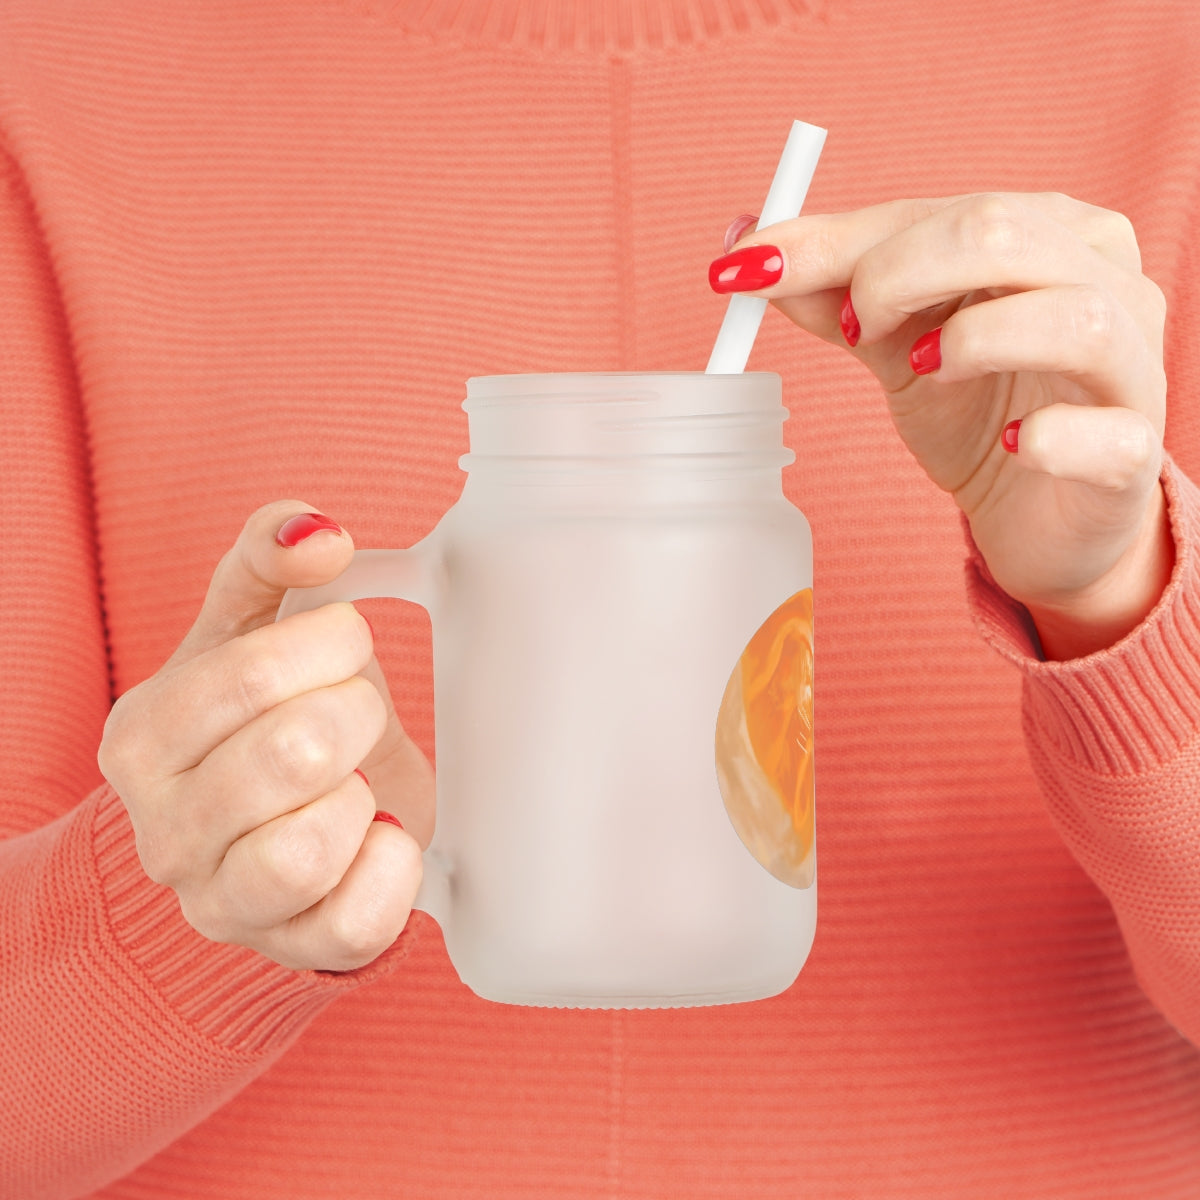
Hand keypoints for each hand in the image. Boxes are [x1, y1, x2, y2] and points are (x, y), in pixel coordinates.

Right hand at [97, 501, 433, 971]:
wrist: (270, 824)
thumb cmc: (261, 718)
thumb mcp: (249, 627)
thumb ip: (268, 559)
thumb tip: (317, 532)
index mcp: (142, 738)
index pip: (252, 674)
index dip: (330, 645)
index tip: (345, 644)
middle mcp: (164, 831)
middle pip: (294, 754)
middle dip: (356, 714)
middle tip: (356, 713)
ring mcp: (222, 902)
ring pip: (308, 849)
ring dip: (362, 796)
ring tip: (356, 779)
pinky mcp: (292, 949)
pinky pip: (356, 922)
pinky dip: (393, 867)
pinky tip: (381, 833)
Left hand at [712, 193, 1172, 658]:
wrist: (1039, 514)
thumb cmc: (978, 412)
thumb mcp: (896, 346)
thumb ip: (835, 295)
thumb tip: (747, 249)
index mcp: (1047, 234)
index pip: (938, 211)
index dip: (837, 240)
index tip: (749, 269)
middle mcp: (1105, 280)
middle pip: (1003, 234)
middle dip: (897, 274)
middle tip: (852, 329)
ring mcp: (1132, 366)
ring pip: (1074, 317)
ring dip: (973, 340)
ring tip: (921, 371)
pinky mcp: (1134, 452)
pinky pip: (1106, 434)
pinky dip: (1050, 437)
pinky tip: (1013, 446)